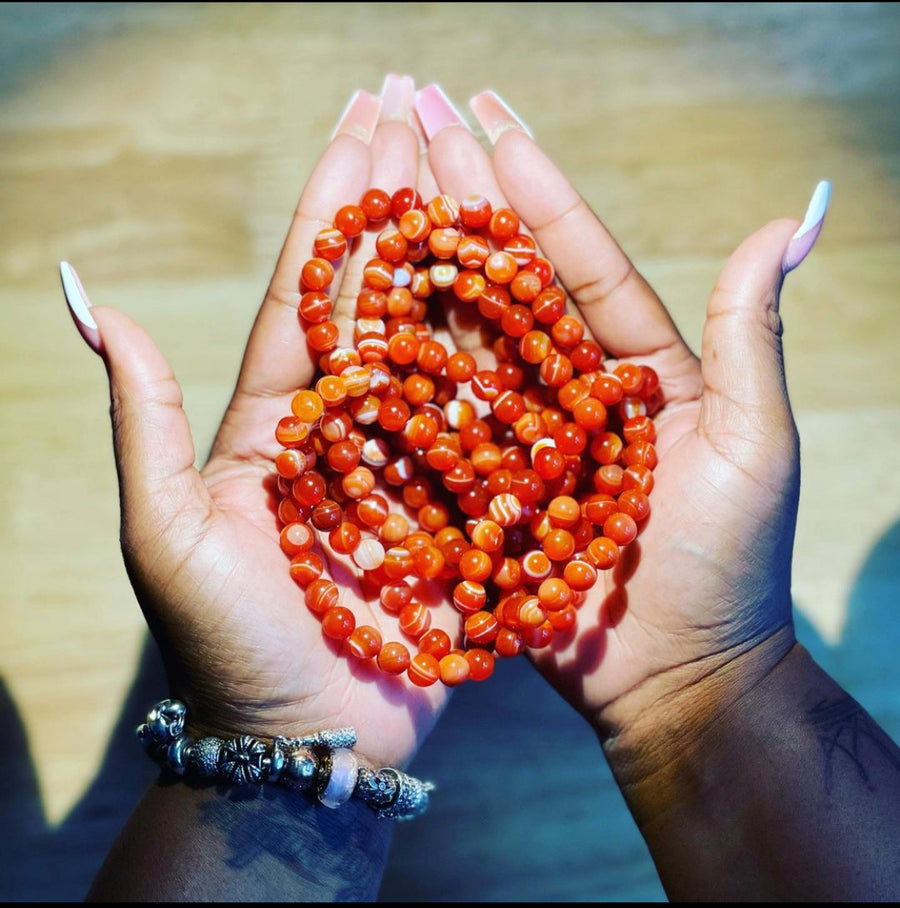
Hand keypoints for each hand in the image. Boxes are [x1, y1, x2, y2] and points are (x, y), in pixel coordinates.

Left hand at [64, 79, 455, 767]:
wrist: (301, 743)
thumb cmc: (227, 646)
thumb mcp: (167, 533)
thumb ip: (144, 420)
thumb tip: (95, 302)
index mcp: (276, 420)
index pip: (308, 293)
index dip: (332, 208)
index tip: (361, 124)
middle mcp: (348, 428)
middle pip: (377, 299)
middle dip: (396, 203)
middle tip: (421, 111)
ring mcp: (410, 462)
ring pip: (439, 346)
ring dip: (457, 260)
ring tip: (481, 174)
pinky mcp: (460, 505)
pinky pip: (489, 421)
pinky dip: (508, 358)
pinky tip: (532, 294)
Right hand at [418, 87, 826, 756]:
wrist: (677, 679)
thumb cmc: (729, 568)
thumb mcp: (755, 446)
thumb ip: (750, 337)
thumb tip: (780, 222)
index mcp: (636, 367)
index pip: (578, 263)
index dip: (536, 192)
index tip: (492, 121)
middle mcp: (566, 391)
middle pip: (505, 285)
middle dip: (462, 201)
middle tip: (414, 118)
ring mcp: (514, 437)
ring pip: (459, 340)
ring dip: (418, 264)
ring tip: (374, 189)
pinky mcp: (476, 488)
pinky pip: (431, 420)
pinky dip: (396, 368)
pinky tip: (356, 309)